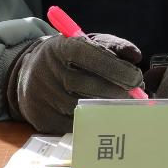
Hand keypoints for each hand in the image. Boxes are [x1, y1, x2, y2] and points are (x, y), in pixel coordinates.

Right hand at [5, 33, 143, 133]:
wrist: (30, 73)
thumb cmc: (69, 58)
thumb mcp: (88, 43)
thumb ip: (114, 46)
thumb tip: (136, 56)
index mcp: (60, 47)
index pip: (89, 55)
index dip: (115, 68)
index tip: (136, 78)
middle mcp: (47, 71)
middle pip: (87, 85)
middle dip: (118, 92)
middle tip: (137, 96)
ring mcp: (42, 97)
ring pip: (83, 108)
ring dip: (108, 108)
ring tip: (123, 105)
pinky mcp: (42, 119)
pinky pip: (75, 125)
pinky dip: (93, 121)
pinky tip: (104, 116)